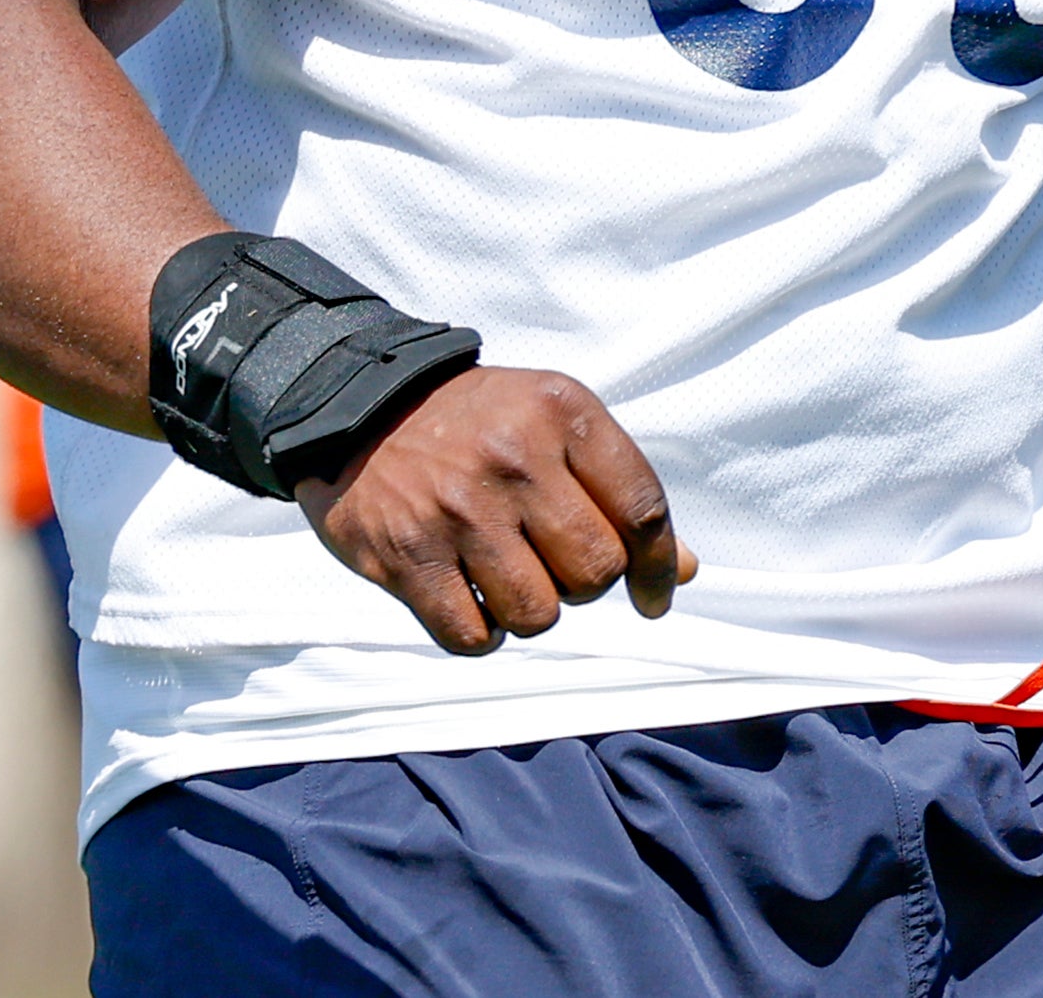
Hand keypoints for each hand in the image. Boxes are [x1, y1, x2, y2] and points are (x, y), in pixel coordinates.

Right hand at [292, 367, 695, 653]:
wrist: (360, 404)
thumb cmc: (475, 422)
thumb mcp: (553, 424)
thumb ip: (617, 490)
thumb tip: (682, 569)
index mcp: (560, 413)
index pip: (642, 510)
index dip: (658, 568)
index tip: (654, 596)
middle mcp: (513, 457)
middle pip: (595, 573)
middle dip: (583, 583)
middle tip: (552, 561)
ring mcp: (458, 510)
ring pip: (539, 615)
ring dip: (530, 610)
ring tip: (506, 574)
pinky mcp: (408, 555)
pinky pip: (473, 637)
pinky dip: (481, 632)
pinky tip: (471, 596)